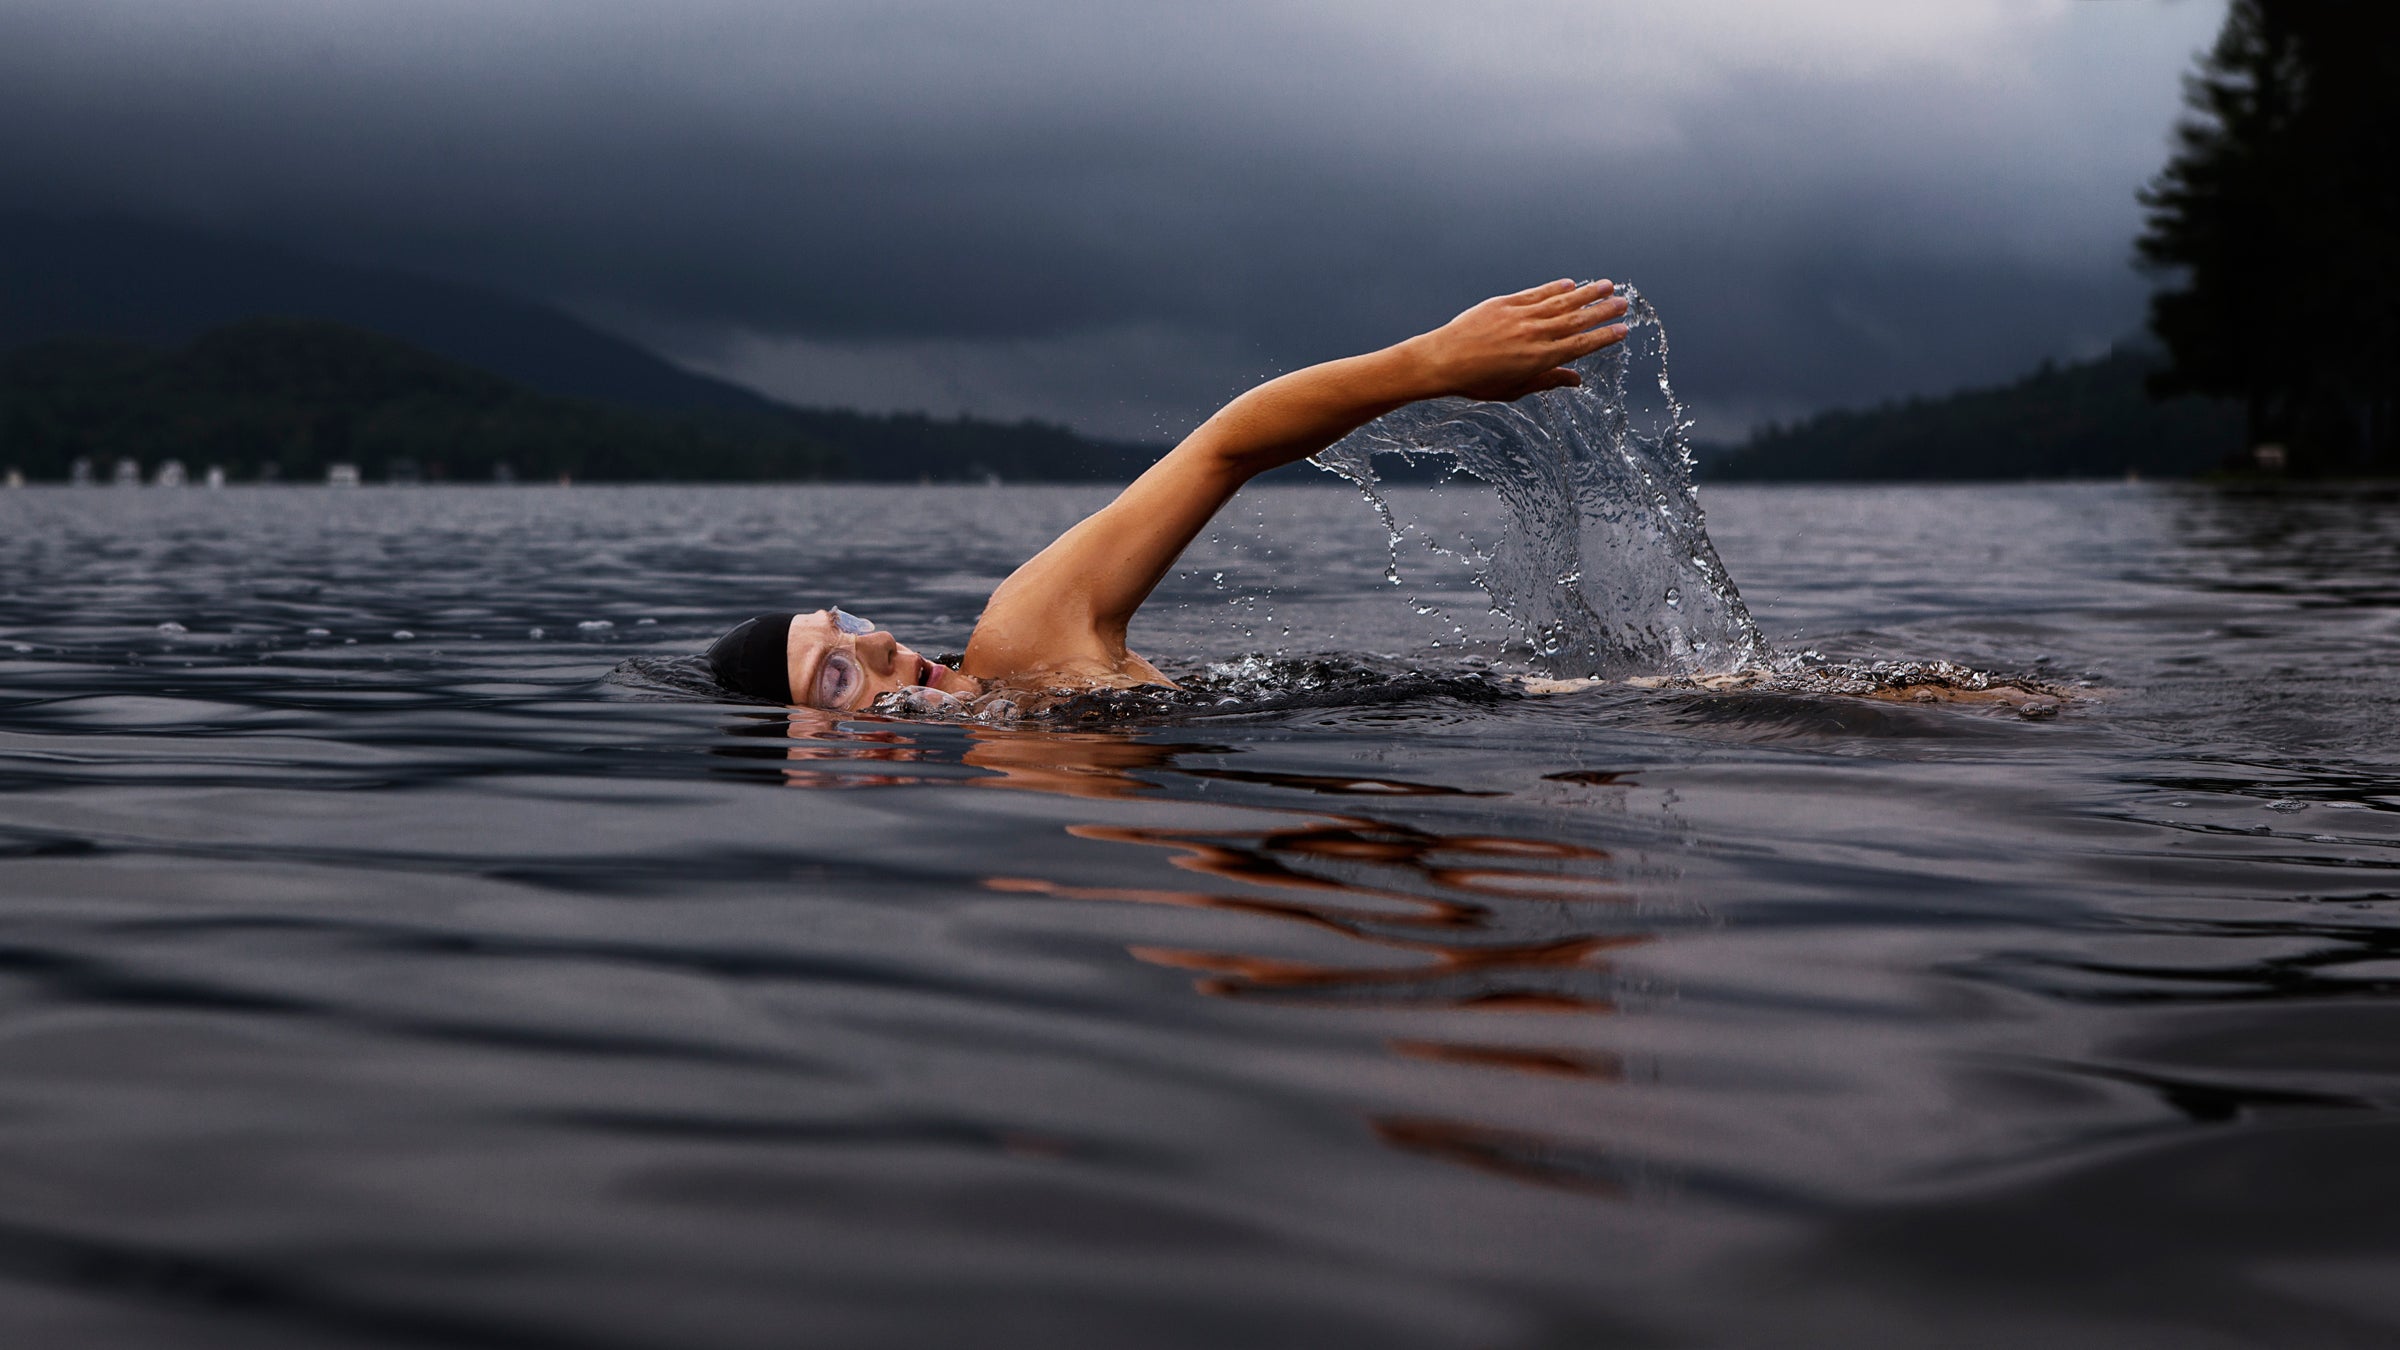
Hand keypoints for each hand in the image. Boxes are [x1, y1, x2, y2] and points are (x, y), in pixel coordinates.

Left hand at [1406, 279, 1630, 401]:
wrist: (1442, 360)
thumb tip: (1577, 381)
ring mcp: (1520, 316)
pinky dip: (1554, 288)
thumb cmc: (1476, 381)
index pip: (1580, 346)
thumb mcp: (1514, 389)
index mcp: (1539, 359)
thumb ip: (1547, 381)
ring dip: (1586, 293)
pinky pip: (1536, 293)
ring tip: (1607, 285)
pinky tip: (1570, 283)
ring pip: (1561, 302)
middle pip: (1577, 320)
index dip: (1604, 337)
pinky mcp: (1505, 303)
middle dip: (1603, 311)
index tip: (1623, 330)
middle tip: (1624, 303)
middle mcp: (1534, 335)